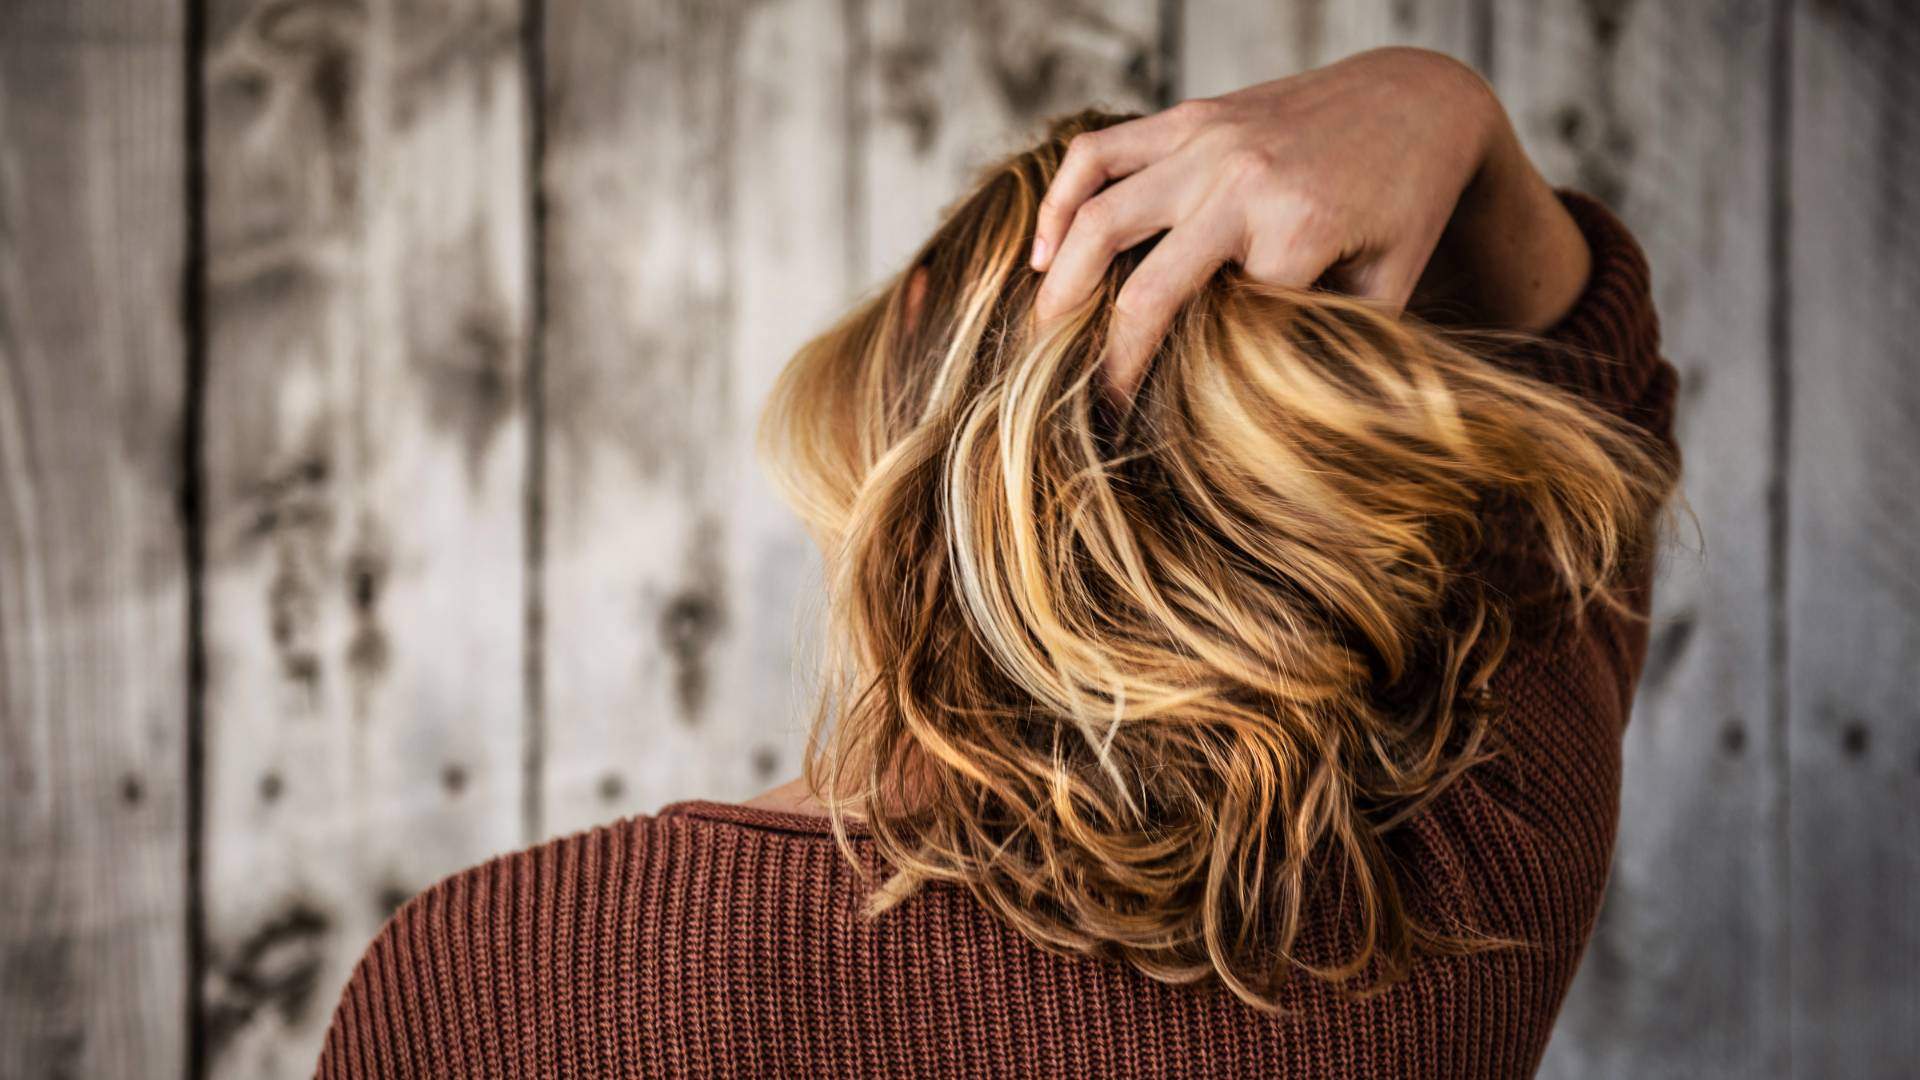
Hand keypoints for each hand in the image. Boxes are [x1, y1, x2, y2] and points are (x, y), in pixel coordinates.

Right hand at [1028, 47, 1532, 404]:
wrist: (1420, 98)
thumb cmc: (1407, 206)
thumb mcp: (1390, 288)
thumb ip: (1331, 345)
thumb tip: (1272, 426)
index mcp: (1299, 228)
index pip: (1220, 332)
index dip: (1184, 386)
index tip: (1158, 432)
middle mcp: (1243, 180)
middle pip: (1142, 288)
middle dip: (1104, 359)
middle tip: (1079, 406)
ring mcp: (1206, 140)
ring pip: (1098, 215)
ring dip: (1059, 284)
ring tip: (1041, 335)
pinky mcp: (1187, 117)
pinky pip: (1098, 153)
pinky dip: (1058, 202)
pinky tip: (1043, 251)